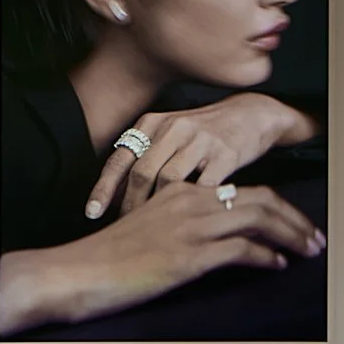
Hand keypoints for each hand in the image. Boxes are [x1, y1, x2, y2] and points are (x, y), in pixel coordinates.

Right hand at [0, 181, 325, 335]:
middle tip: (314, 237)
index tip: (293, 224)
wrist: (76, 272)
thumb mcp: (147, 229)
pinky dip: (266, 256)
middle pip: (260, 199)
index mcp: (178, 192)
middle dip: (295, 219)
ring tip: (308, 250)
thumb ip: (179, 225)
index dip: (276, 206)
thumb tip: (213, 243)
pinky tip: (276, 265)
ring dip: (291, 235)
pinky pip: (242, 250)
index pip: (241, 190)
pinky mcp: (189, 255)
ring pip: (258, 219)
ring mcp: (190, 228)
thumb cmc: (105, 258)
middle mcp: (188, 202)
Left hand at [86, 93, 316, 220]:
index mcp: (152, 123)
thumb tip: (112, 194)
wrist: (251, 115)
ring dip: (159, 208)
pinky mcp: (226, 153)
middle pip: (141, 173)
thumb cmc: (202, 133)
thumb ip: (143, 156)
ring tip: (154, 228)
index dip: (103, 189)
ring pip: (169, 180)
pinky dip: (193, 205)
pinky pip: (203, 186)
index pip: (119, 159)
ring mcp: (200, 139)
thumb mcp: (168, 133)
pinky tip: (188, 220)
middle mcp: (173, 128)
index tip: (91, 214)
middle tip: (126, 227)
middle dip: (129, 205)